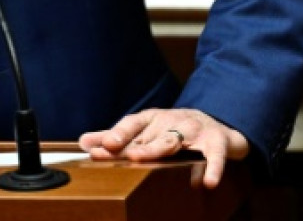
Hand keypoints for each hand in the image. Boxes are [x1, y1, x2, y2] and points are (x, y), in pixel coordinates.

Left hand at [78, 107, 248, 188]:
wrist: (218, 125)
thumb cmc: (175, 129)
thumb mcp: (146, 130)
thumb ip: (116, 137)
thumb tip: (84, 142)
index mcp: (154, 119)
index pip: (133, 123)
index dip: (117, 134)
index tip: (101, 145)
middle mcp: (173, 121)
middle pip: (152, 135)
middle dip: (138, 146)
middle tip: (124, 155)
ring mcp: (195, 131)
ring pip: (176, 140)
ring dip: (160, 149)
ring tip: (145, 159)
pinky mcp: (217, 143)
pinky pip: (215, 156)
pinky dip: (212, 168)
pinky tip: (207, 182)